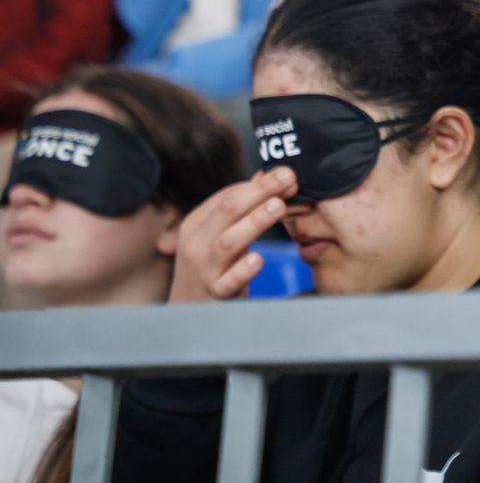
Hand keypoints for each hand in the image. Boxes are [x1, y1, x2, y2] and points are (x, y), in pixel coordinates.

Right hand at [168, 168, 298, 303]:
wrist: (187, 308)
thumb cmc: (210, 263)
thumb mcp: (218, 232)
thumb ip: (241, 207)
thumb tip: (265, 175)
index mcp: (197, 223)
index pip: (228, 196)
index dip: (259, 183)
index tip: (288, 173)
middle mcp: (197, 243)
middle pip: (228, 211)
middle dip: (260, 192)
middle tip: (288, 179)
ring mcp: (205, 269)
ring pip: (229, 242)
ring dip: (255, 222)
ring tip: (278, 207)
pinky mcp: (217, 293)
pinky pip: (229, 281)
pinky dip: (243, 270)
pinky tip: (259, 259)